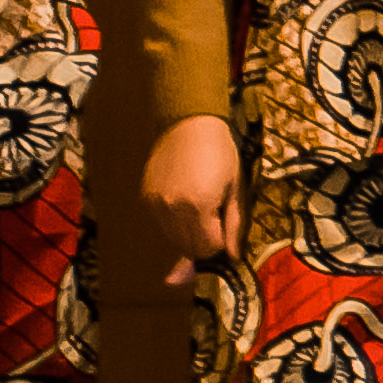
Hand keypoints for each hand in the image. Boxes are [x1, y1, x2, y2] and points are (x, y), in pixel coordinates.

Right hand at [145, 115, 241, 278]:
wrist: (189, 125)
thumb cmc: (221, 154)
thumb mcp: (236, 188)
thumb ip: (234, 225)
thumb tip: (233, 257)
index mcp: (199, 206)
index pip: (208, 248)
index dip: (220, 243)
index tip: (226, 228)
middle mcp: (172, 208)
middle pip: (189, 247)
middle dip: (205, 242)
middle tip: (215, 220)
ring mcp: (155, 203)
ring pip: (174, 239)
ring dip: (189, 234)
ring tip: (202, 208)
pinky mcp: (145, 197)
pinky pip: (162, 224)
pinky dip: (175, 222)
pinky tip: (186, 201)